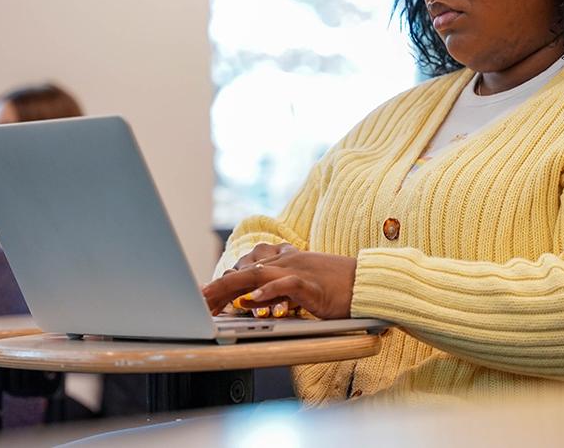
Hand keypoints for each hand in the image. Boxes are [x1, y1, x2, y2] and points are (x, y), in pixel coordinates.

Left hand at [202, 248, 357, 319]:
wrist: (367, 283)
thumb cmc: (338, 289)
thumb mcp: (302, 289)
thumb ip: (276, 292)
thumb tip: (250, 300)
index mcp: (285, 263)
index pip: (247, 271)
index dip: (222, 284)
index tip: (203, 298)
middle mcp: (288, 263)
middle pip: (245, 272)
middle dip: (217, 288)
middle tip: (195, 302)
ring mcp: (300, 271)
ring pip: (258, 275)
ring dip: (230, 288)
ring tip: (210, 300)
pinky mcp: (312, 284)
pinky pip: (286, 285)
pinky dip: (267, 292)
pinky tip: (251, 300)